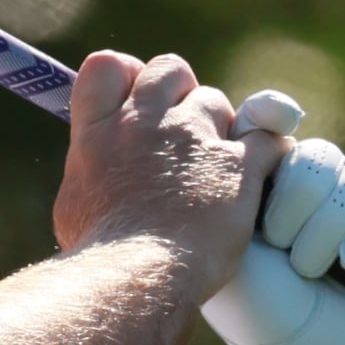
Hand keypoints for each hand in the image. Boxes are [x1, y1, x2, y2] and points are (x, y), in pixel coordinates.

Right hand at [52, 50, 280, 295]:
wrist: (138, 279)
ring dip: (218, 128)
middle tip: (183, 133)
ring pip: (216, 102)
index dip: (128, 77)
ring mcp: (192, 138)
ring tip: (216, 170)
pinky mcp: (237, 164)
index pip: (109, 65)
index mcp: (98, 131)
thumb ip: (92, 172)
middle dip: (179, 93)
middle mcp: (144, 122)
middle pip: (169, 69)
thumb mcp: (75, 206)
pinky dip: (268, 153)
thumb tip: (97, 170)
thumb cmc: (101, 256)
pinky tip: (262, 174)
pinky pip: (267, 137)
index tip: (136, 101)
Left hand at [201, 91, 344, 344]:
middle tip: (280, 244)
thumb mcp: (227, 241)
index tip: (282, 120)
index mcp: (266, 186)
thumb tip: (239, 118)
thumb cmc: (253, 309)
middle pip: (321, 154)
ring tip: (309, 270)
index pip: (275, 126)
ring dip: (330, 227)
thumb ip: (227, 180)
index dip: (276, 113)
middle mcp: (311, 194)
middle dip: (301, 198)